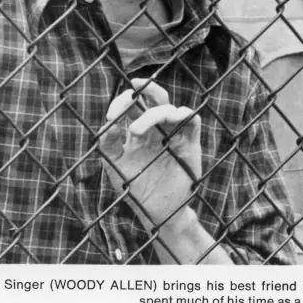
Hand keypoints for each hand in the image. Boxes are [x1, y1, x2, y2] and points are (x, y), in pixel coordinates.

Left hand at [99, 79, 201, 232]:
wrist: (156, 213)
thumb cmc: (135, 189)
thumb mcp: (115, 165)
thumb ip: (109, 143)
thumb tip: (109, 122)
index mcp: (139, 131)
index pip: (133, 106)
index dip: (123, 101)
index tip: (111, 113)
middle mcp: (157, 129)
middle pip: (156, 98)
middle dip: (146, 89)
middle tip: (134, 90)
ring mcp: (175, 134)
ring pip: (171, 108)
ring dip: (155, 112)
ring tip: (138, 130)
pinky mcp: (190, 144)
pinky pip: (193, 120)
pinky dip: (184, 115)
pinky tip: (172, 120)